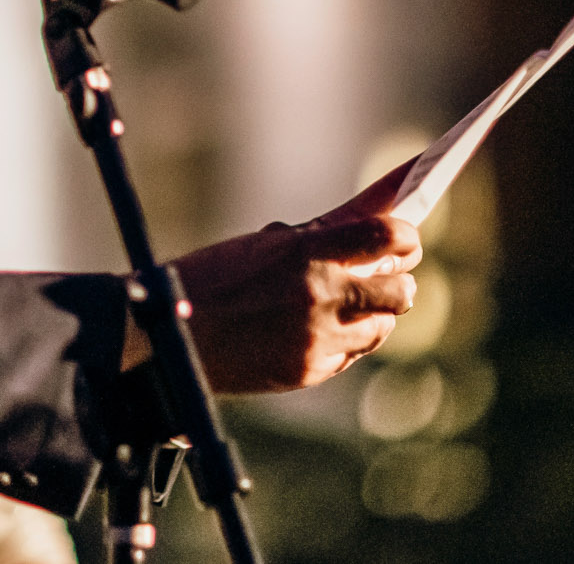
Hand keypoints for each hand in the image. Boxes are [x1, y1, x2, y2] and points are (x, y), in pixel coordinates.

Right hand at [120, 160, 420, 391]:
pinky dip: (345, 341)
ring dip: (373, 314)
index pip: (389, 236)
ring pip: (382, 326)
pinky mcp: (310, 370)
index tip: (404, 239)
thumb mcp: (267, 244)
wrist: (168, 335)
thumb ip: (327, 229)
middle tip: (383, 275)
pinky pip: (353, 354)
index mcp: (305, 250)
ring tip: (346, 304)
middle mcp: (319, 294)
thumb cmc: (215, 278)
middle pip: (400, 290)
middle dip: (396, 281)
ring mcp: (317, 337)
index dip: (405, 238)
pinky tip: (319, 330)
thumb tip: (383, 203)